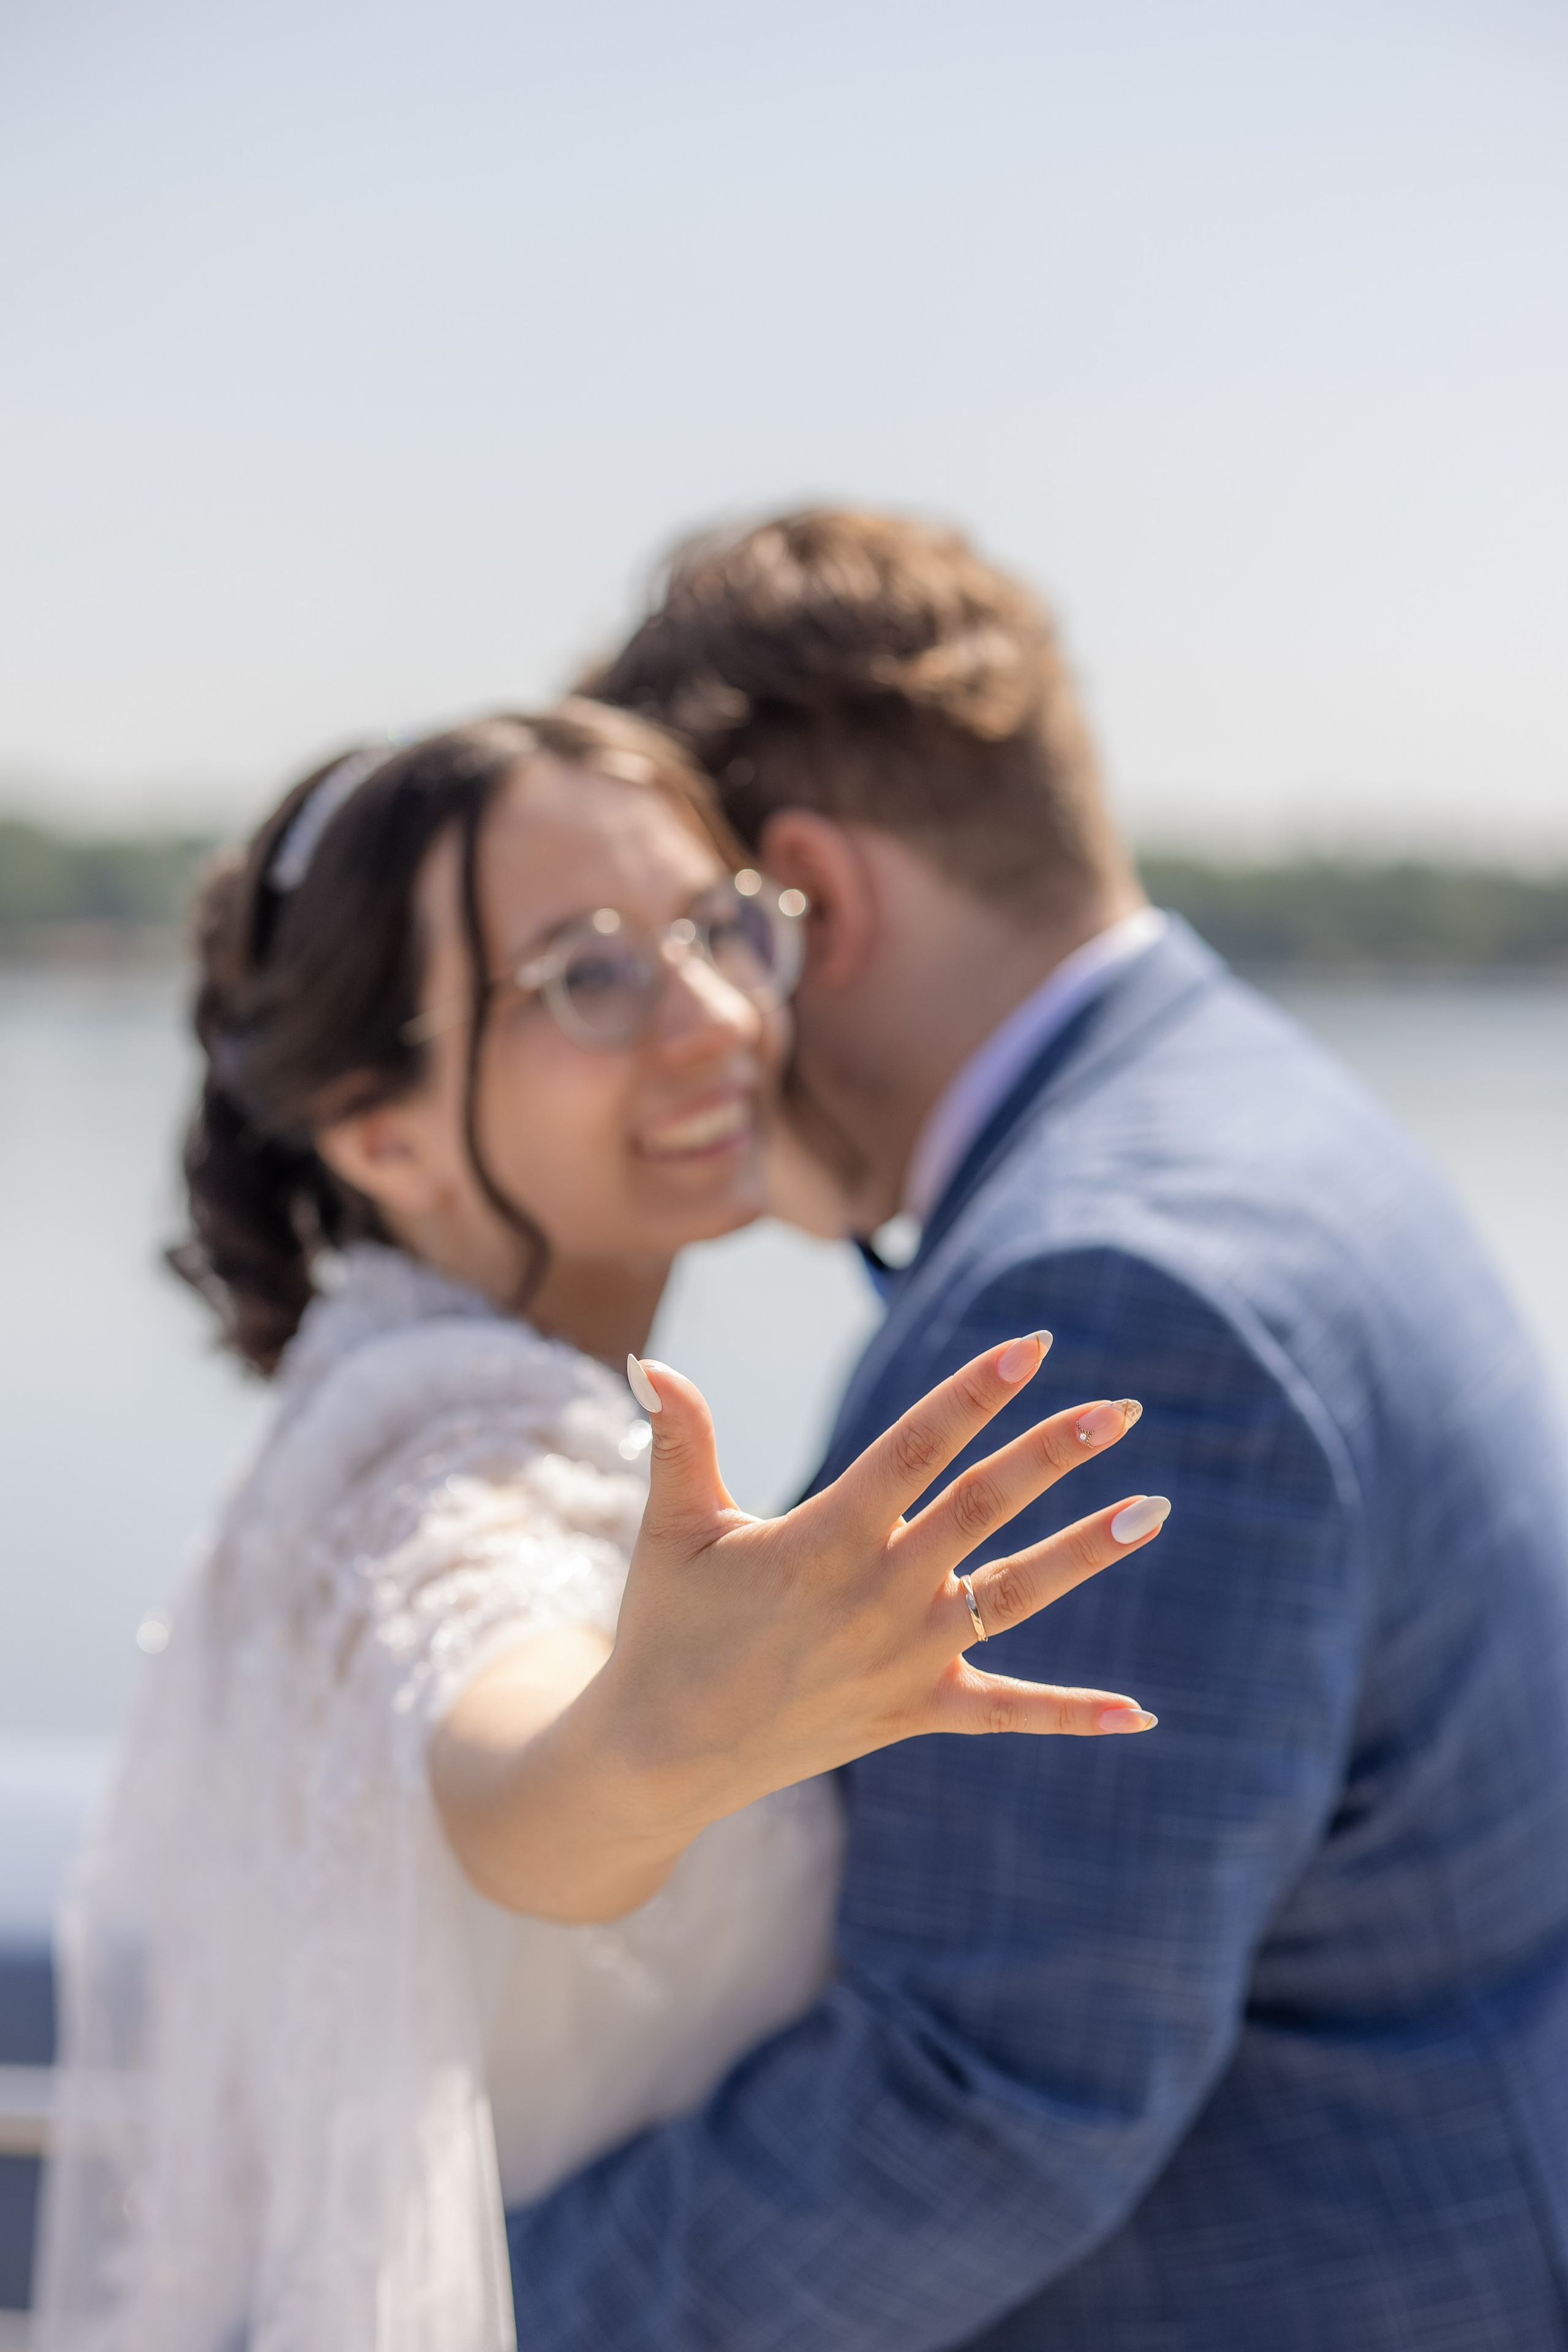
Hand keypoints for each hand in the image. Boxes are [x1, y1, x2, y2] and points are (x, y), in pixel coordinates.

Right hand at [433, 1333, 1165, 1922]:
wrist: (660, 1757)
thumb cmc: (665, 1628)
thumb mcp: (671, 1527)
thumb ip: (678, 1439)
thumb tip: (649, 1359)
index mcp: (823, 1537)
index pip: (916, 1447)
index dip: (975, 1393)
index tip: (1034, 1347)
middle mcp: (876, 1594)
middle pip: (981, 1508)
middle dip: (1053, 1453)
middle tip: (1122, 1409)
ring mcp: (903, 1658)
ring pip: (1012, 1596)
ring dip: (1084, 1552)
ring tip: (1152, 1510)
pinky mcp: (913, 1711)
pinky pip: (1004, 1711)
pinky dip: (1072, 1714)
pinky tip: (1142, 1710)